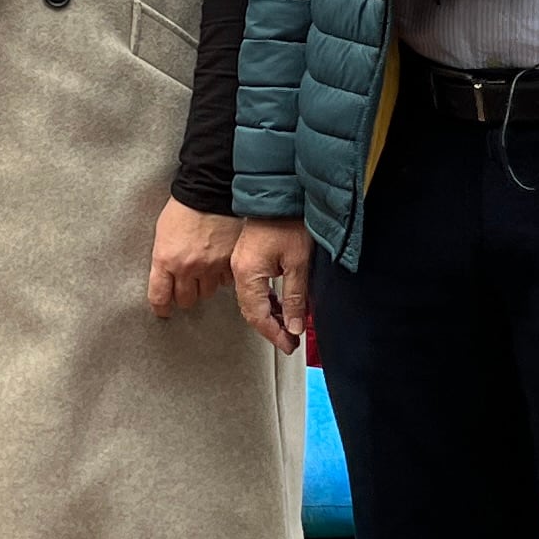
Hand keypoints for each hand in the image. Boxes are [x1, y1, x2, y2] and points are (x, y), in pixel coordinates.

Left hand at [149, 199, 235, 318]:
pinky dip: (222, 277)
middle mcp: (187, 267)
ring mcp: (210, 266)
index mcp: (165, 260)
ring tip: (204, 272)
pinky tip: (219, 265)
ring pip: (207, 293)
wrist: (210, 190)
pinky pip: (226, 281)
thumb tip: (165, 277)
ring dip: (205, 286)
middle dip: (184, 296)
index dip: (161, 308)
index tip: (163, 310)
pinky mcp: (229, 262)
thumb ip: (163, 258)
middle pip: (186, 300)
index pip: (159, 297)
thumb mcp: (162, 233)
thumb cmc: (184, 207)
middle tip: (186, 288)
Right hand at [231, 218, 314, 354]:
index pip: (257, 315)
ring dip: (269, 316)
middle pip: (251, 310)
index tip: (289, 345)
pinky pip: (253, 288)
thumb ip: (295, 297)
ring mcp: (241, 264)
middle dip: (271, 329)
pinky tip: (280, 306)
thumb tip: (293, 327)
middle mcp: (239, 271)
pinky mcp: (247, 258)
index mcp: (248, 273)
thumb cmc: (289, 222)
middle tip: (289, 342)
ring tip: (288, 327)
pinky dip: (266, 302)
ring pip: (251, 301)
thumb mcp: (298, 263)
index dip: (273, 334)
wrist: (278, 193)